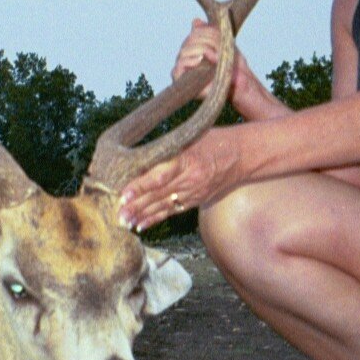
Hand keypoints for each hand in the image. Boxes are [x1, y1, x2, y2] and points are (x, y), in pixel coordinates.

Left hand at [118, 128, 239, 231]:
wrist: (243, 156)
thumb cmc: (214, 140)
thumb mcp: (192, 134)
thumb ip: (168, 145)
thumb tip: (138, 152)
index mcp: (187, 159)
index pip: (160, 176)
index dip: (140, 186)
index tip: (123, 194)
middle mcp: (190, 179)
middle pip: (158, 194)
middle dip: (136, 205)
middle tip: (117, 215)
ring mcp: (193, 192)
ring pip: (163, 205)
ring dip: (142, 215)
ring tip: (124, 222)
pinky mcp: (195, 200)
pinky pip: (172, 211)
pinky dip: (155, 218)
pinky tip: (141, 225)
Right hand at [173, 18, 261, 112]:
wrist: (239, 84)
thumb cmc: (234, 66)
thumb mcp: (225, 44)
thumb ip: (210, 32)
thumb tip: (195, 21)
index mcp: (198, 46)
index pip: (196, 32)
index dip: (208, 32)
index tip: (221, 39)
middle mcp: (189, 56)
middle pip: (189, 40)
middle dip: (205, 42)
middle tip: (219, 50)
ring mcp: (184, 67)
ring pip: (184, 51)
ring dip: (199, 50)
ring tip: (211, 57)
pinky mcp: (182, 80)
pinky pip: (177, 68)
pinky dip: (188, 62)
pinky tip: (199, 61)